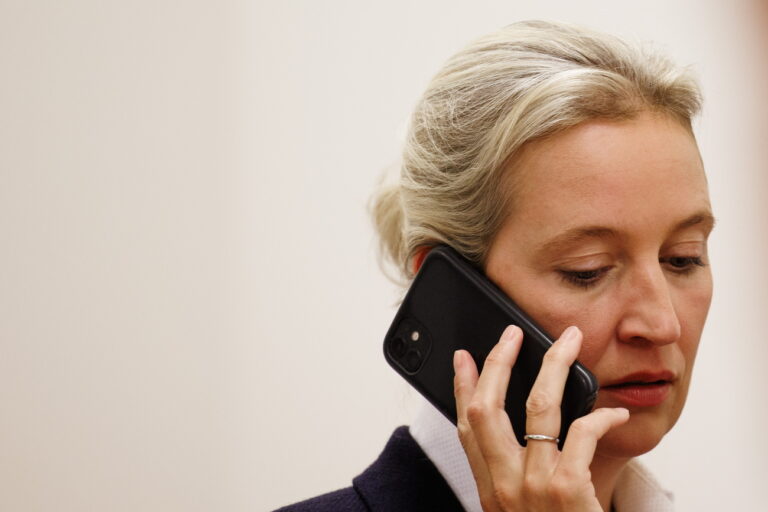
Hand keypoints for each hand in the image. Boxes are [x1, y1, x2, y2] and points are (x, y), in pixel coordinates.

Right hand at [453, 325, 628, 511]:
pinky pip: (581, 433)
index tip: (463, 359)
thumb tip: (523, 431)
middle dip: (498, 362)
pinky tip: (611, 412)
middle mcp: (503, 486)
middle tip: (510, 335)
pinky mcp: (568, 491)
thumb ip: (513, 478)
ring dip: (553, 366)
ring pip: (537, 406)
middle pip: (488, 407)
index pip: (466, 426)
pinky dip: (600, 416)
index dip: (462, 387)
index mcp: (489, 491)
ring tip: (567, 343)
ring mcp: (534, 487)